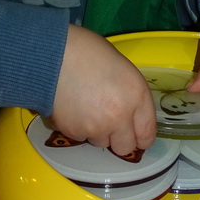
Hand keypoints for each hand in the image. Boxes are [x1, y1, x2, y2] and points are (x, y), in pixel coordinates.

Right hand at [50, 25, 156, 155]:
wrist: (52, 53)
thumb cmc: (88, 51)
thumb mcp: (122, 69)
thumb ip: (131, 97)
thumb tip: (130, 117)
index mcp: (136, 95)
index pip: (147, 134)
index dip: (140, 136)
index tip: (134, 134)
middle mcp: (120, 116)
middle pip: (125, 147)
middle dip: (117, 138)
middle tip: (107, 122)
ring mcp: (96, 127)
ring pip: (100, 142)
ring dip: (95, 131)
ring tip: (85, 106)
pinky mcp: (73, 132)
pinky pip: (79, 137)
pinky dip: (77, 127)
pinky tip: (72, 107)